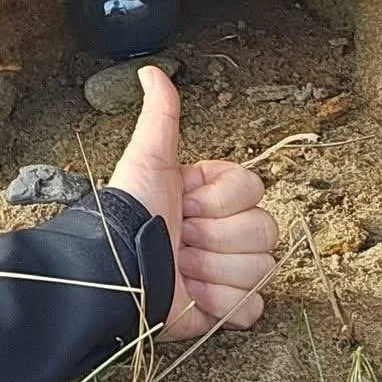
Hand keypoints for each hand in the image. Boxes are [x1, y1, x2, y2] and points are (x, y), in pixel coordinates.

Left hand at [107, 66, 278, 342]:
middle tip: (180, 237)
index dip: (217, 200)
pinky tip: (193, 294)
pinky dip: (221, 303)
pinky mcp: (226, 309)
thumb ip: (160, 116)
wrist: (117, 273)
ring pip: (259, 267)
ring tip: (179, 265)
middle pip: (264, 229)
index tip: (184, 203)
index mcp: (211, 195)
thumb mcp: (146, 159)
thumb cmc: (129, 213)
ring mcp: (228, 271)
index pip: (253, 189)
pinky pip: (252, 306)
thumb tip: (152, 72)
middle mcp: (224, 231)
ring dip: (213, 269)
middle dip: (215, 236)